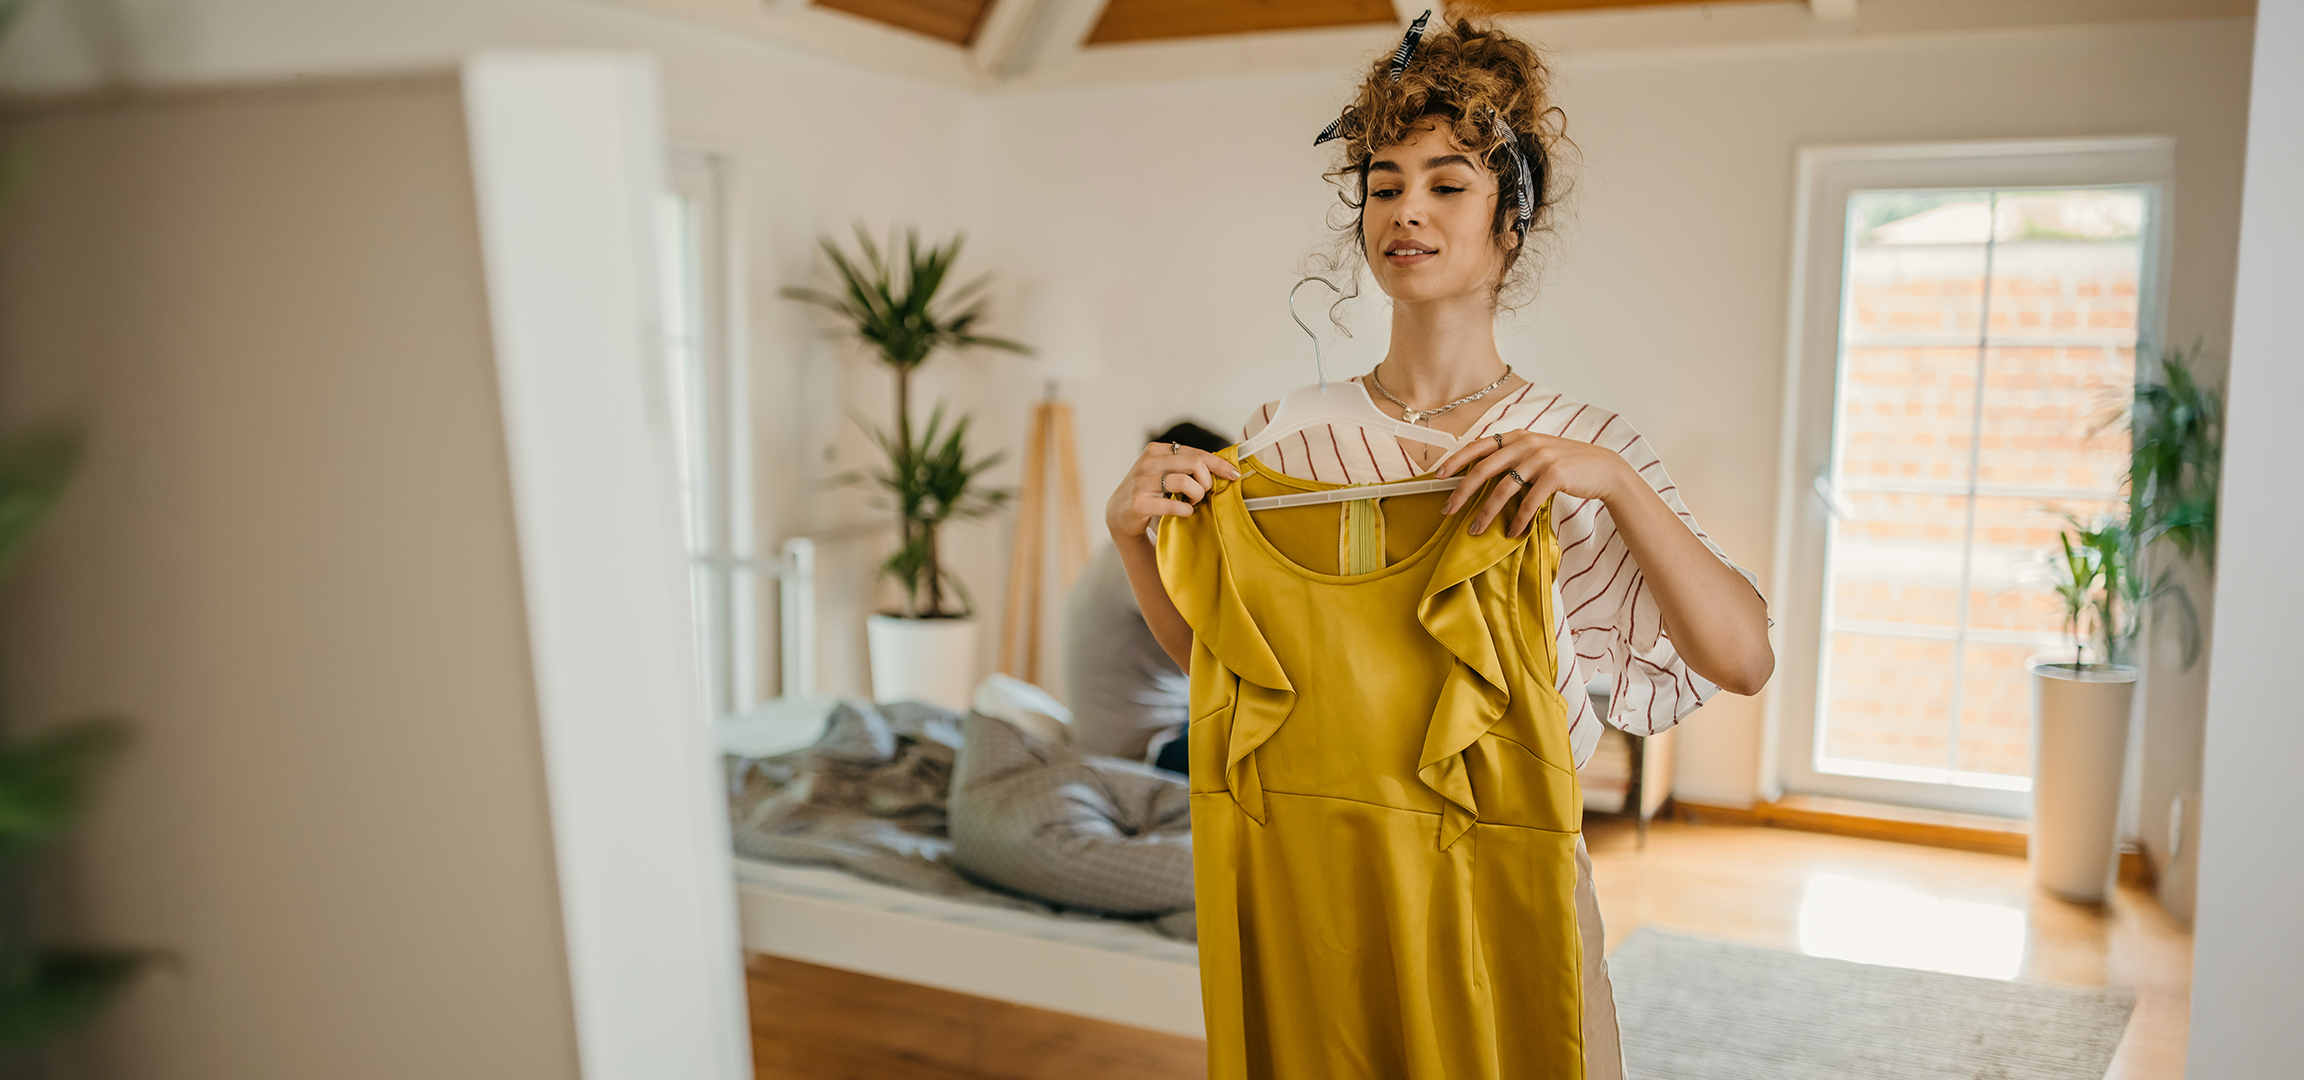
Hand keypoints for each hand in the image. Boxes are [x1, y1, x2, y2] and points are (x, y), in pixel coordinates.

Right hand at [1107, 441, 1240, 538]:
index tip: (1233, 474)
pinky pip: (1174, 504)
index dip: (1219, 464)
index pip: (1196, 453)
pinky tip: (1185, 511)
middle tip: (1203, 493)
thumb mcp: (1165, 472)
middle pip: (1194, 464)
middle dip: (1206, 481)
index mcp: (1157, 450)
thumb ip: (1186, 466)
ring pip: (1185, 481)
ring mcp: (1142, 481)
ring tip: (1192, 502)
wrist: (1120, 513)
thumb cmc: (1151, 492)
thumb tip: (1222, 466)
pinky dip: (1186, 510)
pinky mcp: (1139, 501)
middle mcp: (1148, 462)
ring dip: (1196, 495)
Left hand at [1435, 431, 1634, 537]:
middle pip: (1484, 468)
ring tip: (1475, 529)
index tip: (1438, 475)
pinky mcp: (1555, 475)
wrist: (1604, 469)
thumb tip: (1478, 474)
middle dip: (1462, 491)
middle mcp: (1526, 443)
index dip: (1456, 459)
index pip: (1479, 446)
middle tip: (1448, 510)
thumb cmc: (1565, 464)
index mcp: (1517, 436)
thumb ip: (1511, 457)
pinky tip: (1511, 532)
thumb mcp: (1536, 453)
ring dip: (1486, 512)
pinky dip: (1518, 519)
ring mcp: (1541, 458)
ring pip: (1503, 488)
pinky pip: (1529, 502)